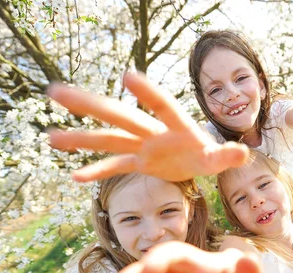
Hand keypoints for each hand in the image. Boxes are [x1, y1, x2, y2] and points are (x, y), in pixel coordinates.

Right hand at [47, 72, 248, 181]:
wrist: (198, 160)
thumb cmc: (210, 155)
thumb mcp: (219, 159)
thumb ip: (226, 156)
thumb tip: (242, 153)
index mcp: (176, 126)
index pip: (161, 106)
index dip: (147, 93)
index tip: (128, 76)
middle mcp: (153, 132)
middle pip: (120, 116)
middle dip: (90, 105)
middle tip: (56, 92)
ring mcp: (142, 147)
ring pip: (108, 140)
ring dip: (81, 138)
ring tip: (51, 139)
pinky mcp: (138, 162)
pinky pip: (114, 166)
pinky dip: (96, 171)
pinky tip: (75, 177)